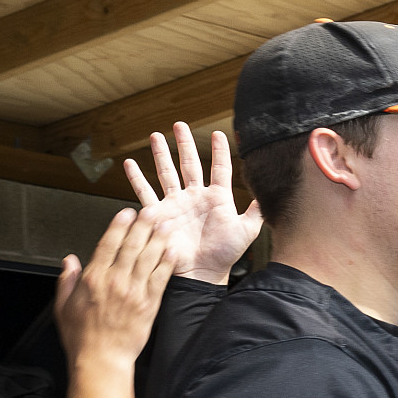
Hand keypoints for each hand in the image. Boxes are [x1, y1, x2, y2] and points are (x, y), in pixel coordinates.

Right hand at [51, 200, 176, 370]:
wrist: (101, 359)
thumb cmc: (81, 336)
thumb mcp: (63, 305)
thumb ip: (67, 280)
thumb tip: (69, 260)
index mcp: (93, 279)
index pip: (107, 245)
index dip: (118, 227)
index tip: (126, 213)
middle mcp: (115, 281)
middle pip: (131, 247)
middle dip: (142, 226)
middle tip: (152, 210)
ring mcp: (134, 292)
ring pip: (148, 258)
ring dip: (158, 239)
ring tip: (166, 224)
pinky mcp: (149, 304)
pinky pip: (160, 278)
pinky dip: (166, 263)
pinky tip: (172, 250)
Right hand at [124, 123, 259, 282]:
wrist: (202, 272)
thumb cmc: (224, 254)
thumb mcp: (246, 230)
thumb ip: (256, 211)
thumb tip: (267, 193)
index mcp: (217, 199)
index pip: (219, 169)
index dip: (220, 151)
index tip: (218, 134)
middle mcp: (195, 197)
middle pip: (189, 164)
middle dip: (184, 144)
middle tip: (180, 125)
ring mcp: (176, 204)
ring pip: (166, 172)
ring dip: (161, 154)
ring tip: (156, 136)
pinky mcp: (159, 213)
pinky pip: (145, 192)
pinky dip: (137, 178)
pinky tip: (130, 164)